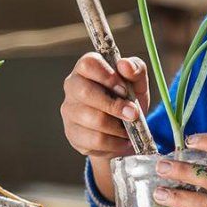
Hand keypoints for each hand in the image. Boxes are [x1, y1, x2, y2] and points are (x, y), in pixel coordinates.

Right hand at [61, 52, 149, 200]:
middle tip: (133, 114)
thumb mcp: (138, 83)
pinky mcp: (72, 133)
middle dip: (114, 105)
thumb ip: (136, 69)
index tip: (124, 89)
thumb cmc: (128, 99)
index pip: (88, 64)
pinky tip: (122, 140)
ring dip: (117, 127)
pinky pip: (95, 140)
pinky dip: (115, 142)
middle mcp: (73, 86)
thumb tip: (125, 65)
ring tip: (129, 129)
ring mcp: (69, 111)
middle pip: (85, 92)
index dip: (108, 76)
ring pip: (92, 119)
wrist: (126, 130)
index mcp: (87, 68)